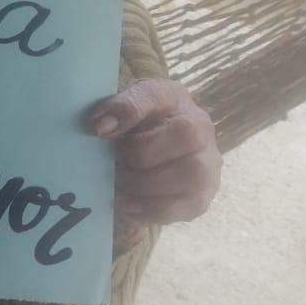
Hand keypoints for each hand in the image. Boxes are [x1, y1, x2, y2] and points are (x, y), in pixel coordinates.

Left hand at [89, 79, 219, 251]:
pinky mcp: (201, 196)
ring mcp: (207, 163)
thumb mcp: (116, 109)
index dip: (127, 110)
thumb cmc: (129, 128)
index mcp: (171, 97)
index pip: (155, 95)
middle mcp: (200, 127)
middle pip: (184, 136)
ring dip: (146, 185)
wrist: (150, 151)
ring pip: (191, 174)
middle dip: (140, 155)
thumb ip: (110, 111)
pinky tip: (129, 205)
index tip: (97, 128)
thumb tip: (101, 126)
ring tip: (120, 186)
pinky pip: (185, 206)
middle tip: (114, 165)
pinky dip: (151, 209)